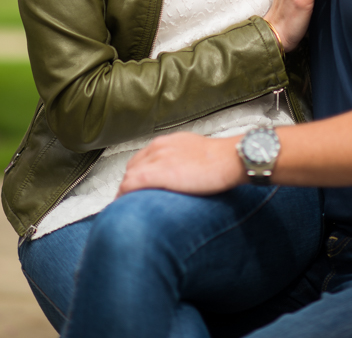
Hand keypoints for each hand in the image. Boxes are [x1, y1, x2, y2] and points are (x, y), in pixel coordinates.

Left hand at [117, 133, 243, 196]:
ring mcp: (155, 159)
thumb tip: (180, 174)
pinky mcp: (154, 173)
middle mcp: (158, 147)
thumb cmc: (219, 159)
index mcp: (167, 142)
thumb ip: (181, 160)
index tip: (137, 189)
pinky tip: (126, 207)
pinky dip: (124, 196)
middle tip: (131, 201)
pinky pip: (129, 185)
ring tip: (128, 209)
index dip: (137, 176)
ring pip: (128, 176)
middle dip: (130, 184)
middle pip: (132, 167)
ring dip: (125, 193)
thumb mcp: (195, 152)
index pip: (142, 159)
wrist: (228, 159)